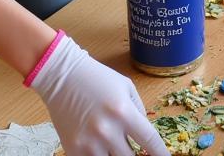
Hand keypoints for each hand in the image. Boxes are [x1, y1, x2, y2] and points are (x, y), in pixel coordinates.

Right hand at [29, 33, 169, 155]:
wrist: (62, 76)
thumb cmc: (97, 78)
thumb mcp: (125, 86)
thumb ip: (138, 110)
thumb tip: (146, 135)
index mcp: (123, 111)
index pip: (149, 141)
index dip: (160, 154)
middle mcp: (107, 130)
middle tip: (133, 147)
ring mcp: (89, 143)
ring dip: (115, 155)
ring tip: (113, 142)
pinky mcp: (73, 150)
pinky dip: (99, 155)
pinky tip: (99, 146)